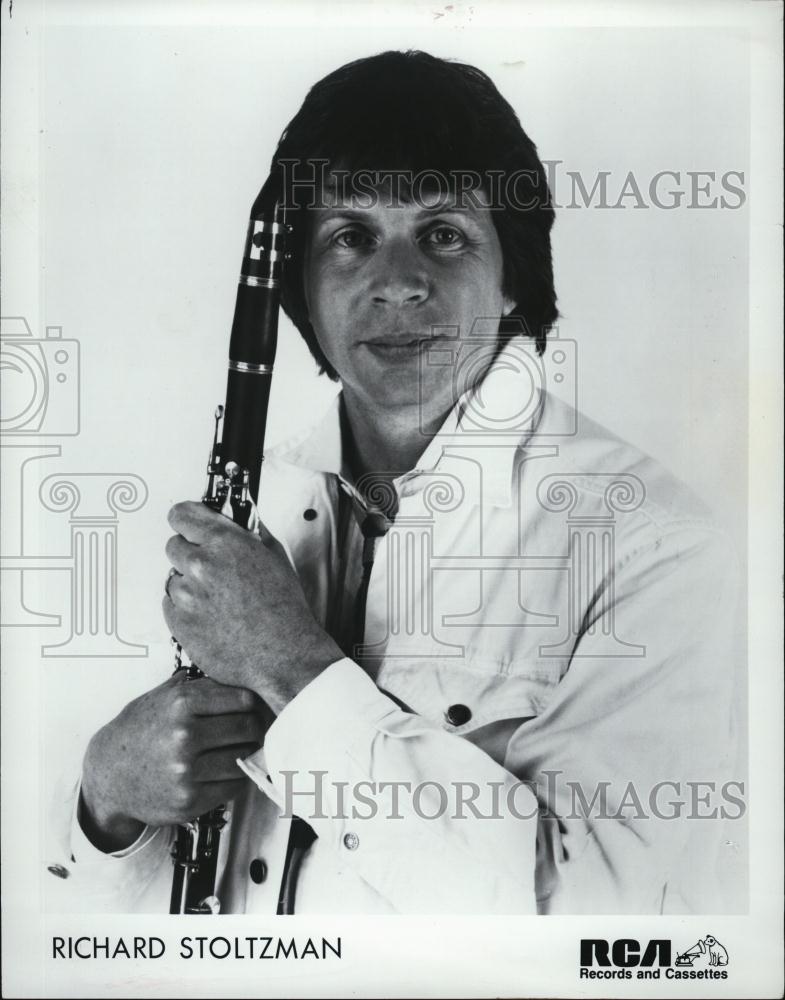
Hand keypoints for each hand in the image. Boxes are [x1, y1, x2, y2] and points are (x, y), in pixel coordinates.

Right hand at [79, 673, 267, 851]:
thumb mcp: (161, 697)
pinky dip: (236, 778)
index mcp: (181, 704)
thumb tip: (240, 675)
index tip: (256, 709)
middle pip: (248, 728)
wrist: (108, 776)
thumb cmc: (138, 732)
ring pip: (243, 759)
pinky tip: (227, 770)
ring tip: (242, 750)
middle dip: (256, 729)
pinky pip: (233, 786)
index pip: (243, 700)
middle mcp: (184, 736)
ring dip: (248, 755)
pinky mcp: (189, 800)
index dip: (254, 704)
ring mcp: (187, 771)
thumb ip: (199, 685)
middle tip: (255, 731)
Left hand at [162, 501, 342, 713]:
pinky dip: (186, 610)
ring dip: (189, 585)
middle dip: (191, 554)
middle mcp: (200, 565)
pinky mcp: (178, 623)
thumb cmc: (284, 609)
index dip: (187, 520)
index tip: (189, 525)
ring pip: (173, 578)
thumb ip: (249, 533)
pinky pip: (171, 606)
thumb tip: (235, 520)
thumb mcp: (275, 557)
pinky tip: (212, 616)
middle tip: (213, 570)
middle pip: (174, 546)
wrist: (283, 654)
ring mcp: (186, 596)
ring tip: (218, 600)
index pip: (181, 514)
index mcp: (225, 543)